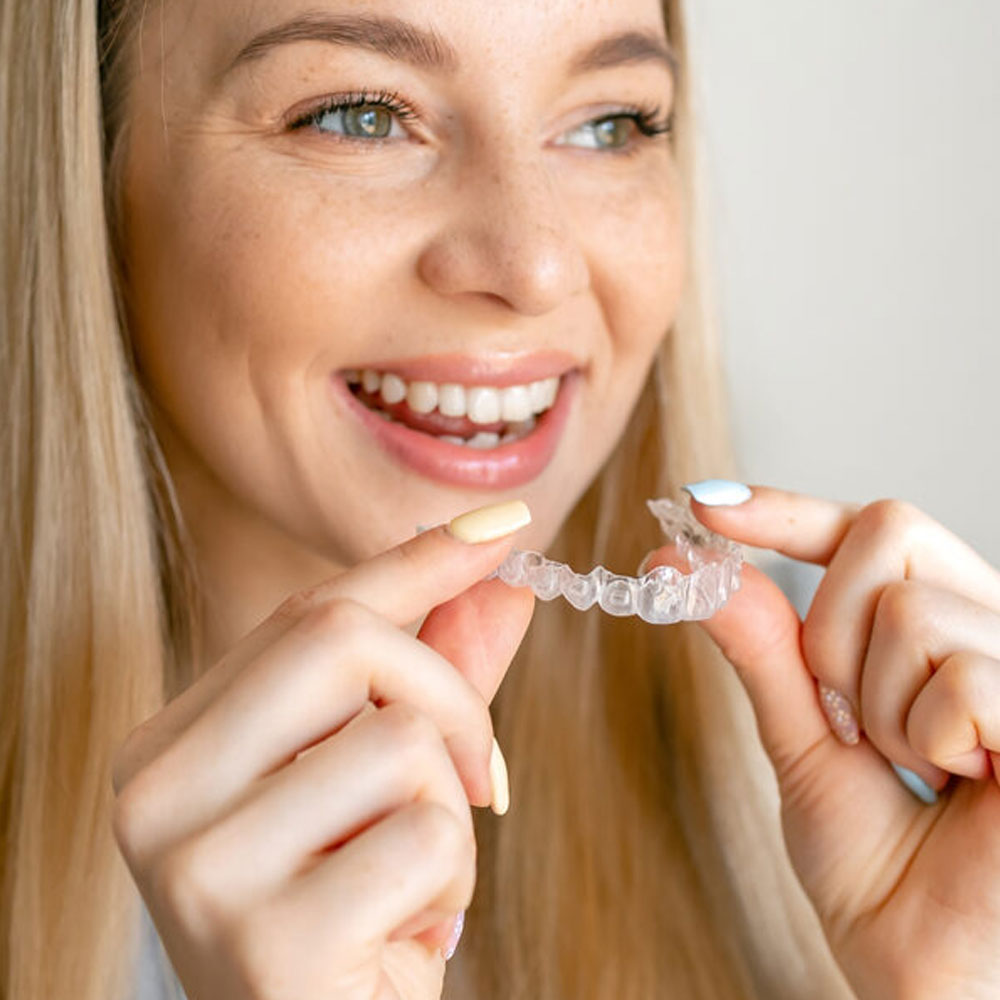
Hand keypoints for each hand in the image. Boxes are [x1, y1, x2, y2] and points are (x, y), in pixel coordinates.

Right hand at [111, 514, 533, 999]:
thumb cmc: (345, 917)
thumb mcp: (379, 788)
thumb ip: (432, 678)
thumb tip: (502, 581)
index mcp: (172, 745)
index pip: (306, 614)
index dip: (415, 561)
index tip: (502, 523)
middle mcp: (158, 792)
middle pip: (345, 639)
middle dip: (451, 693)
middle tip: (480, 774)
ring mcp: (200, 867)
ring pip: (403, 738)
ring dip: (451, 811)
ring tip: (409, 882)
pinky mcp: (268, 940)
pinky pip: (429, 836)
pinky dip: (452, 883)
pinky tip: (402, 938)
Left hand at [648, 486, 999, 999]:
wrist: (929, 973)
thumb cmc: (880, 874)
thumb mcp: (801, 744)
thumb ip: (760, 649)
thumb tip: (681, 560)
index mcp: (933, 627)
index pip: (861, 527)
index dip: (783, 506)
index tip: (702, 502)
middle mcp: (990, 624)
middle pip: (886, 530)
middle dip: (829, 631)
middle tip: (852, 721)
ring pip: (911, 610)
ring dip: (879, 708)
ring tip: (921, 771)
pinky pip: (963, 676)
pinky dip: (932, 737)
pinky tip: (966, 783)